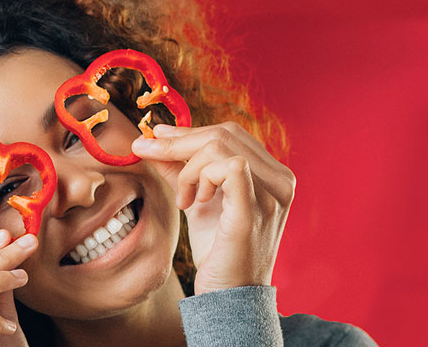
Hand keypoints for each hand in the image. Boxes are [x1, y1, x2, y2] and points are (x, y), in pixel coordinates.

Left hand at [130, 122, 294, 294]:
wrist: (230, 295)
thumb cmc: (217, 251)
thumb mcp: (198, 201)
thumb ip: (181, 169)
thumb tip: (152, 140)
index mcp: (272, 174)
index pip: (229, 134)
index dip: (188, 131)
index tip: (154, 137)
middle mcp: (281, 180)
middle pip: (224, 133)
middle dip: (178, 141)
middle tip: (146, 152)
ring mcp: (273, 194)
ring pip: (221, 146)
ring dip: (188, 167)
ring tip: (183, 197)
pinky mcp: (256, 209)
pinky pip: (230, 167)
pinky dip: (201, 177)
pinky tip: (194, 202)